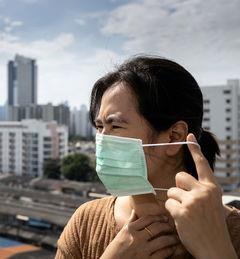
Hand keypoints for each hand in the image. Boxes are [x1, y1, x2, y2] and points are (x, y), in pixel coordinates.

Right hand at [101, 210, 177, 258]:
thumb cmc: (115, 251)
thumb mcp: (120, 235)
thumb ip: (129, 223)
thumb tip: (135, 211)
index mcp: (129, 230)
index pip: (147, 219)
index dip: (158, 217)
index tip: (164, 218)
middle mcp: (136, 238)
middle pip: (157, 227)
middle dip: (167, 226)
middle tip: (171, 227)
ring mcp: (142, 250)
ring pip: (163, 240)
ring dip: (172, 238)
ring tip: (175, 238)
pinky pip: (163, 253)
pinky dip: (170, 250)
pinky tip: (171, 249)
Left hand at [165, 134, 236, 258]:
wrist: (215, 248)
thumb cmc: (211, 226)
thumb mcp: (211, 204)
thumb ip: (200, 191)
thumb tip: (180, 182)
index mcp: (213, 188)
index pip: (202, 164)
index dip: (195, 149)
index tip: (189, 135)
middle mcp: (204, 191)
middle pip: (179, 177)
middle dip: (178, 188)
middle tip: (186, 203)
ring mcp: (193, 200)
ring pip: (171, 191)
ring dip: (174, 203)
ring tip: (187, 215)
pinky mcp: (182, 210)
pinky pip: (167, 204)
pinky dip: (171, 212)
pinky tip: (182, 221)